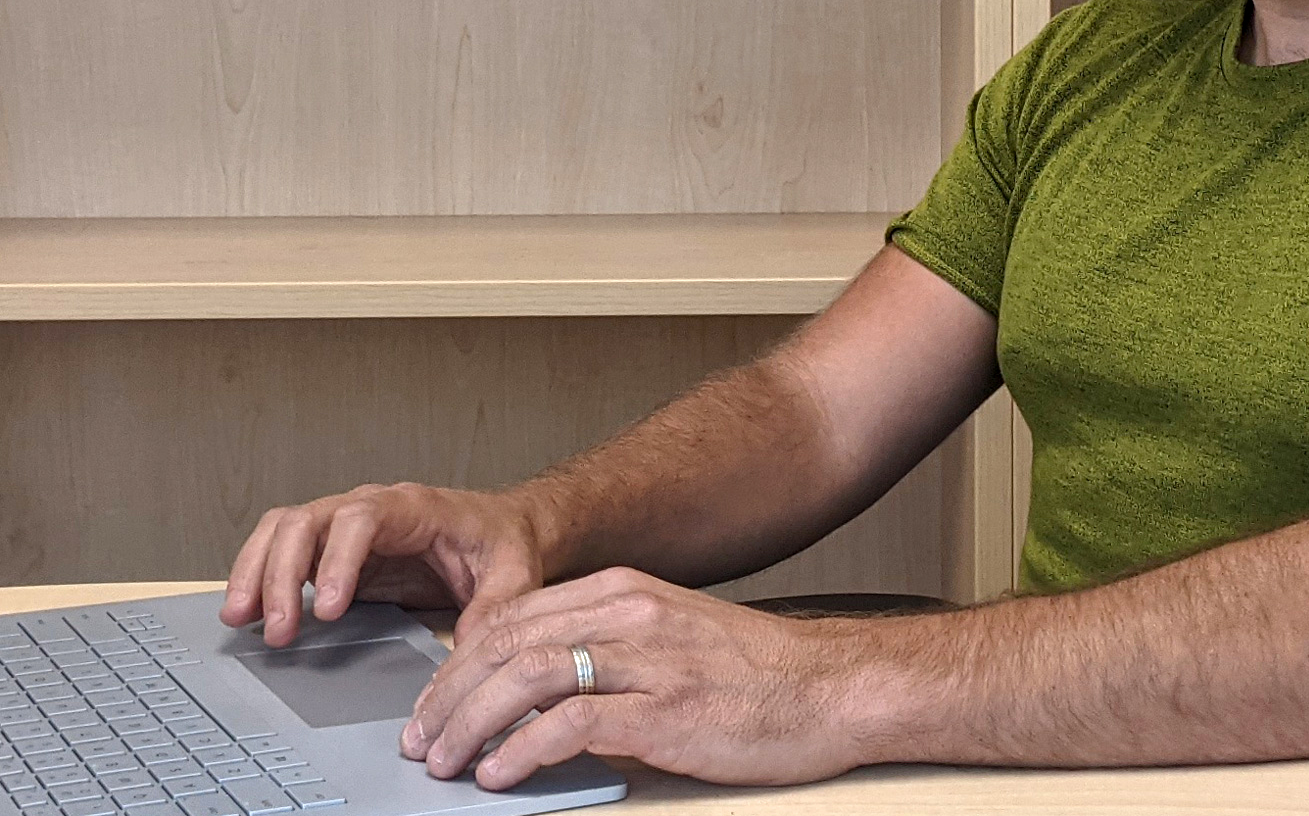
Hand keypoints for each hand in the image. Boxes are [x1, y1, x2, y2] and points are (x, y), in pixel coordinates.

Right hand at [221, 482, 548, 647]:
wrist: (504, 528)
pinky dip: (260, 574)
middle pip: (310, 519)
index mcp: (417, 508)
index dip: (338, 560)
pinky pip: (286, 548)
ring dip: (258, 570)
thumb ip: (496, 608)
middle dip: (283, 571)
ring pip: (287, 528)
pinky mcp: (336, 548)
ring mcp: (349, 525)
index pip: (363, 519)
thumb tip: (470, 648)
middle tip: (278, 628)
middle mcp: (375, 508)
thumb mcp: (515, 575)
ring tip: (243, 620)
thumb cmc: (505, 544)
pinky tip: (250, 613)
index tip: (328, 609)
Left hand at [400, 568, 872, 787]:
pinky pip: (571, 723)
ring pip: (527, 677)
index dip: (458, 663)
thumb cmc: (755, 674)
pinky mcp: (666, 709)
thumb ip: (607, 648)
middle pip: (506, 644)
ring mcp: (648, 660)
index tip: (432, 705)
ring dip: (471, 723)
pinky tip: (500, 773)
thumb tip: (533, 689)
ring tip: (446, 762)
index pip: (512, 618)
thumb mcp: (671, 638)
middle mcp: (630, 614)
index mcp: (625, 592)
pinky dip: (522, 750)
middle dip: (448, 696)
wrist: (830, 689)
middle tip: (421, 740)